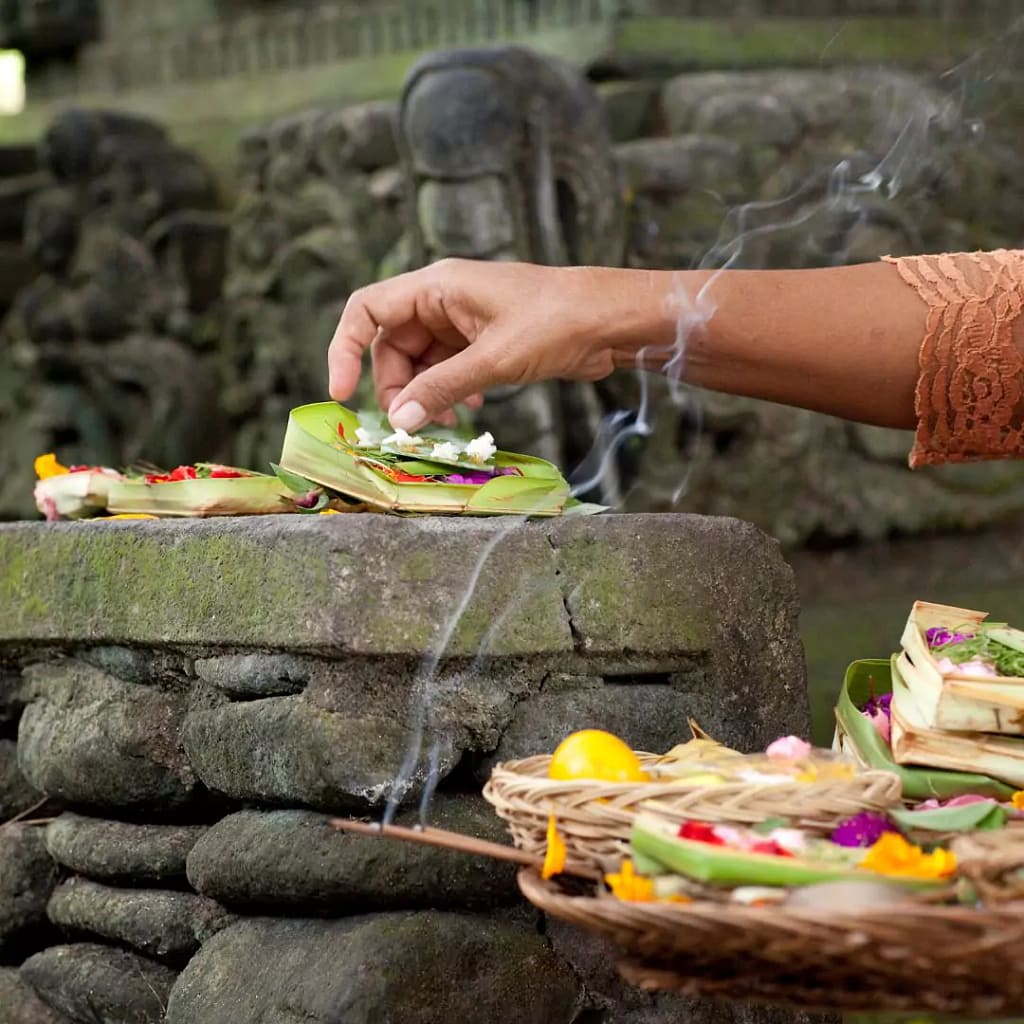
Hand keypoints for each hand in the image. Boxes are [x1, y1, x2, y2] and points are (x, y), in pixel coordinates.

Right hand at [328, 259, 658, 432]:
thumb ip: (442, 388)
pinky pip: (447, 369)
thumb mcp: (494, 359)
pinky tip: (471, 408)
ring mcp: (462, 321)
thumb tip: (399, 420)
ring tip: (444, 422)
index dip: (345, 349)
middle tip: (412, 425)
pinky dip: (448, 391)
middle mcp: (442, 300)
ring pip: (420, 363)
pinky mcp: (482, 342)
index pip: (367, 310)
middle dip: (395, 387)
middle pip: (391, 346)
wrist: (609, 321)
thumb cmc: (556, 322)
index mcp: (436, 286)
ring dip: (424, 395)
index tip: (341, 393)